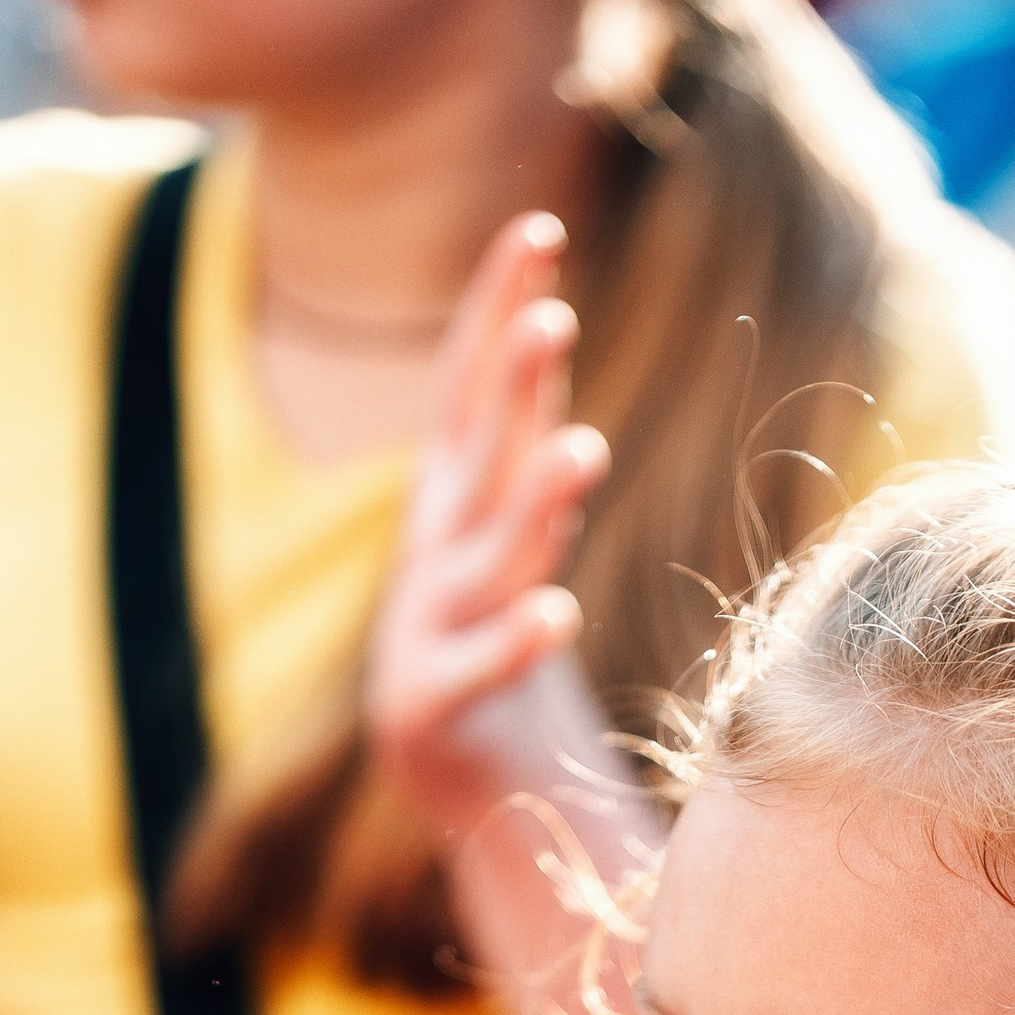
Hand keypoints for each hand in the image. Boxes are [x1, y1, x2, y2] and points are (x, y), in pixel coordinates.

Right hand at [367, 209, 613, 844]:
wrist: (468, 787)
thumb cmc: (496, 646)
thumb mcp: (509, 532)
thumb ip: (521, 441)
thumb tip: (537, 323)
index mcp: (454, 500)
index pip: (473, 384)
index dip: (498, 307)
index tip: (539, 227)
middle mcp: (437, 549)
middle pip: (477, 451)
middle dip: (510, 381)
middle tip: (553, 316)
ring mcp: (427, 624)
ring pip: (489, 556)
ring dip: (536, 502)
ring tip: (586, 450)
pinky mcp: (429, 706)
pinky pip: (481, 669)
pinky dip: (516, 640)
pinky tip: (557, 615)